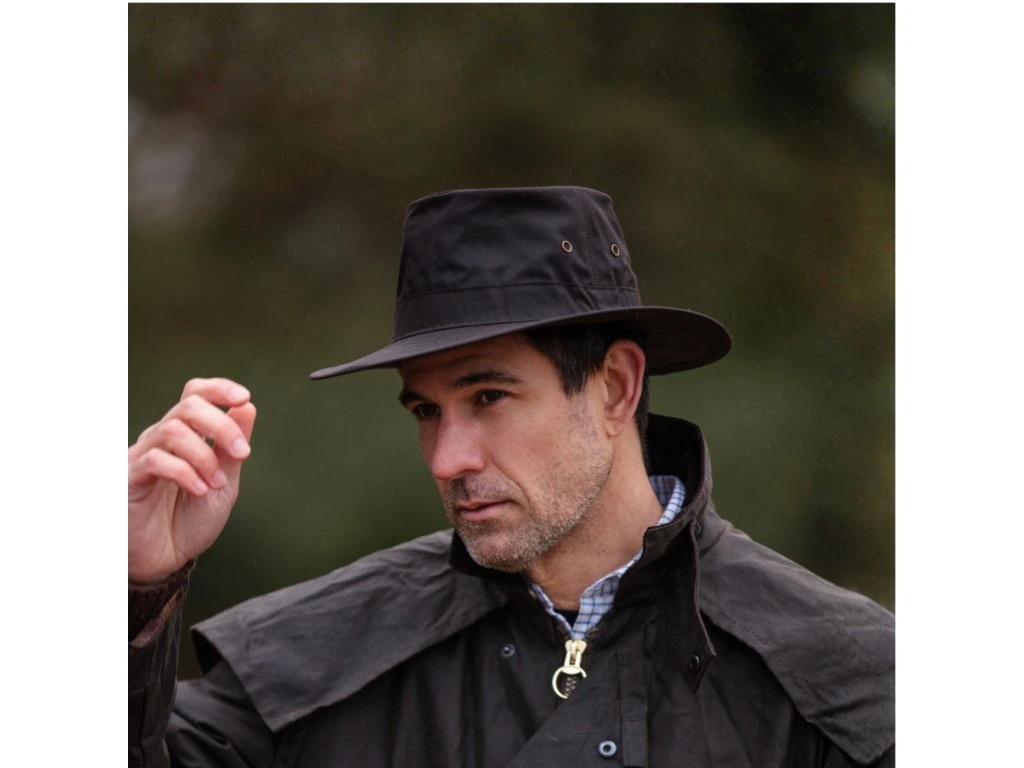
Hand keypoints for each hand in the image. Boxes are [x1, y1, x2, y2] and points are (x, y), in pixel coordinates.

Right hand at [128, 378, 256, 583]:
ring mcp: (143, 456)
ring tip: (216, 483)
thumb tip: (247, 407)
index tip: (243, 398)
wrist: (165, 560)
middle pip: (188, 405)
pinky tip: (199, 490)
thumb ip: (233, 448)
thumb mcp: (225, 483)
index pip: (195, 394)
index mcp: (186, 436)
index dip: (218, 388)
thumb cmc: (189, 521)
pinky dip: (185, 473)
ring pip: (173, 430)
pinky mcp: (129, 478)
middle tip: (242, 453)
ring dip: (205, 455)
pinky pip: (155, 460)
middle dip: (222, 425)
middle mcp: (162, 439)